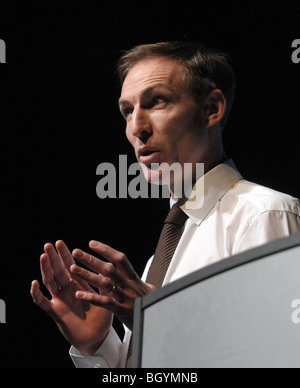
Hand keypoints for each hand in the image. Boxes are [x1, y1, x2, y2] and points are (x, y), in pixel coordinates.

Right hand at [30, 240, 112, 355]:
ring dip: (45, 269)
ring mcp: (60, 300)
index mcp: (79, 285)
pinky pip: (43, 302)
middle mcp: (68, 290)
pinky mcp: (56, 312)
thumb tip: (108, 267)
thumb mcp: (105, 297)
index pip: (70, 266)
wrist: (97, 338)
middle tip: (49, 244)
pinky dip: (37, 294)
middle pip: (58, 271)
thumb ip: (104, 283)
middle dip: (53, 257)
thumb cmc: (103, 317)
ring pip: (50, 282)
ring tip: (43, 256)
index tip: (61, 243)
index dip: (65, 255)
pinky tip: (34, 283)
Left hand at [70, 240, 155, 330]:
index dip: (106, 250)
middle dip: (91, 259)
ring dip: (87, 275)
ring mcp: (125, 297)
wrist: (158, 324)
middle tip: (77, 252)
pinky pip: (105, 302)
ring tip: (73, 268)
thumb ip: (144, 284)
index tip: (92, 244)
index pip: (120, 259)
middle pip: (108, 268)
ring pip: (104, 283)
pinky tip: (79, 294)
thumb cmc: (152, 307)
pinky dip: (91, 297)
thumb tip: (145, 281)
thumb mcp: (150, 291)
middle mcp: (129, 285)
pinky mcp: (122, 311)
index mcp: (134, 278)